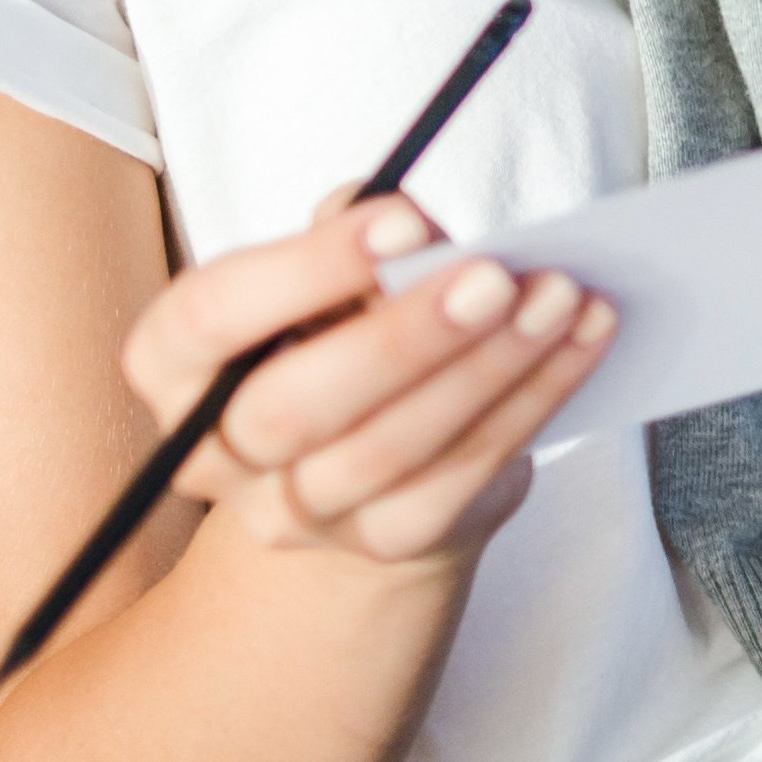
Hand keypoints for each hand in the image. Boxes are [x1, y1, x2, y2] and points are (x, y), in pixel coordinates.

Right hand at [121, 193, 615, 576]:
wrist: (372, 465)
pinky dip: (536, 397)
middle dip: (405, 338)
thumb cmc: (340, 333)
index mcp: (176, 366)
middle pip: (295, 408)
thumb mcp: (328, 275)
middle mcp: (218, 452)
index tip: (403, 221)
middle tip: (495, 275)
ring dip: (491, 366)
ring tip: (561, 295)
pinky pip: (466, 474)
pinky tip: (584, 337)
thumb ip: (351, 237)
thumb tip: (418, 225)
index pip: (208, 318)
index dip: (304, 269)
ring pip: (391, 449)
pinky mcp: (391, 540)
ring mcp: (300, 512)